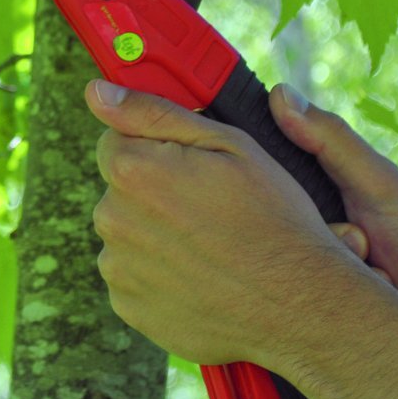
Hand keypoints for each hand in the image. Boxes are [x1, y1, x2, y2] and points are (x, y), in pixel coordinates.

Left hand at [85, 80, 363, 367]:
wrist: (301, 306)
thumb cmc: (273, 218)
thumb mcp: (228, 144)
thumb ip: (152, 112)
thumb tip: (97, 91)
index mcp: (132, 171)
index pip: (113, 140)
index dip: (152, 147)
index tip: (186, 164)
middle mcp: (112, 218)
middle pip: (119, 188)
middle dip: (154, 190)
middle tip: (208, 208)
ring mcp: (117, 267)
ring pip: (126, 231)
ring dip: (155, 232)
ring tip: (208, 244)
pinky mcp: (127, 305)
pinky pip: (132, 273)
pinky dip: (157, 271)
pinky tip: (199, 274)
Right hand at [269, 84, 397, 344]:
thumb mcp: (377, 181)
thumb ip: (330, 139)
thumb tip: (280, 92)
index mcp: (314, 182)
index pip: (266, 163)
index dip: (266, 168)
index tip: (295, 181)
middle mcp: (303, 217)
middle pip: (271, 208)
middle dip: (322, 225)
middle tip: (360, 234)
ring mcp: (305, 255)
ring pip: (286, 248)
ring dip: (335, 255)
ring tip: (369, 262)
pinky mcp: (307, 292)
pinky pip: (299, 283)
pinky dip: (336, 286)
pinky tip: (362, 288)